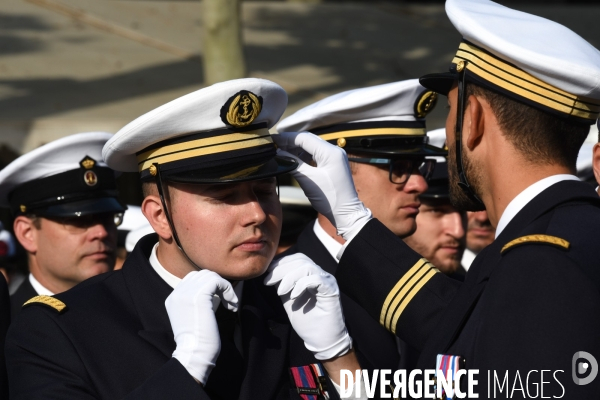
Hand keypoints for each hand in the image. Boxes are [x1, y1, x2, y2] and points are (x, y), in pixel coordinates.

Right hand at [165, 270, 238, 384]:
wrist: (194, 354)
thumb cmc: (198, 341)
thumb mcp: (194, 316)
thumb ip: (198, 302)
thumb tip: (215, 290)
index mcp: (173, 298)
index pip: (193, 280)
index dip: (210, 286)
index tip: (220, 299)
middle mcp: (177, 293)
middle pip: (202, 275)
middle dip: (218, 284)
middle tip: (227, 300)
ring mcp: (186, 293)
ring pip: (210, 276)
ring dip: (224, 287)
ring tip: (230, 302)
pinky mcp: (199, 295)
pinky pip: (217, 281)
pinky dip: (228, 290)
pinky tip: (231, 304)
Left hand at [264, 253, 351, 359]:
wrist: (321, 340)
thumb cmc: (307, 321)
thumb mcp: (289, 299)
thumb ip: (283, 284)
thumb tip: (271, 273)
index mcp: (311, 275)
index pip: (296, 259)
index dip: (280, 263)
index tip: (266, 274)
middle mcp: (320, 274)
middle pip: (300, 260)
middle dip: (281, 269)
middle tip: (268, 281)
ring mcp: (327, 281)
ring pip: (307, 267)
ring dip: (289, 278)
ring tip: (280, 292)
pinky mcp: (331, 290)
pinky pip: (316, 279)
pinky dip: (301, 285)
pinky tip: (293, 296)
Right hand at [273, 131, 371, 240]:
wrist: (346, 213)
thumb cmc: (330, 198)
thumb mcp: (308, 180)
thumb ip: (292, 163)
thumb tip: (278, 153)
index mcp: (330, 152)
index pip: (304, 138)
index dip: (286, 138)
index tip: (272, 140)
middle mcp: (334, 150)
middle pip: (308, 140)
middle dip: (290, 142)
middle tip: (273, 146)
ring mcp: (334, 156)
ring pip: (311, 146)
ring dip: (296, 148)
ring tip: (280, 152)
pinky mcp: (333, 163)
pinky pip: (315, 154)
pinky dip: (303, 155)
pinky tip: (293, 159)